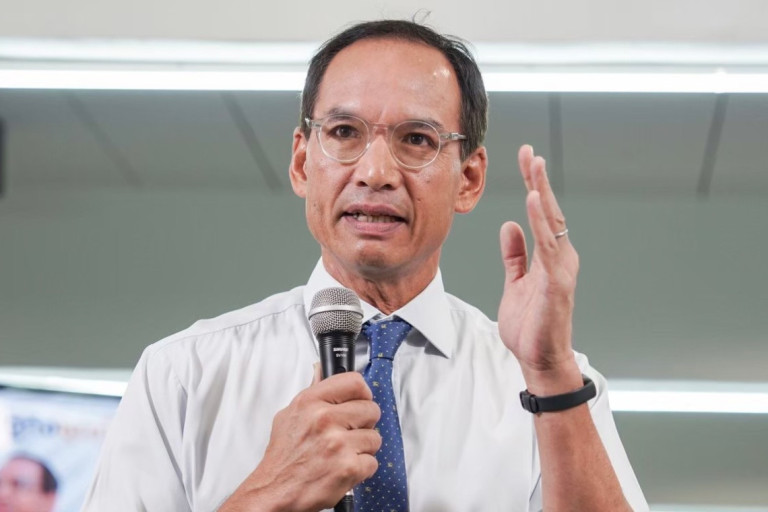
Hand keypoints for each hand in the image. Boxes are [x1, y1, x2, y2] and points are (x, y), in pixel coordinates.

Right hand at [220, 365, 380, 511]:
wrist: (274, 491)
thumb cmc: (283, 457)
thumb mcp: (290, 415)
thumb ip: (312, 392)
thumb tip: (321, 369)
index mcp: (311, 402)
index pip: (354, 382)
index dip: (362, 392)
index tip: (361, 400)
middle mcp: (324, 419)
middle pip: (371, 409)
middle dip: (365, 423)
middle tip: (350, 433)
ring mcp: (338, 444)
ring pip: (375, 438)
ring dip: (363, 449)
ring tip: (344, 454)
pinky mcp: (348, 467)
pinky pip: (372, 462)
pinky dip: (361, 469)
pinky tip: (344, 468)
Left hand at [498, 145, 580, 390]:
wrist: (539, 359)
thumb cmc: (530, 325)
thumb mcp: (516, 282)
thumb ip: (515, 255)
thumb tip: (509, 226)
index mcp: (549, 256)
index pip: (541, 214)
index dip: (533, 186)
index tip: (526, 160)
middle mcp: (559, 257)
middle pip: (549, 211)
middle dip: (538, 181)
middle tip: (529, 152)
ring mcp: (560, 269)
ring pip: (552, 223)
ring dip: (541, 193)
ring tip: (534, 166)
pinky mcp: (557, 283)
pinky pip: (548, 247)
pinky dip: (541, 223)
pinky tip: (533, 202)